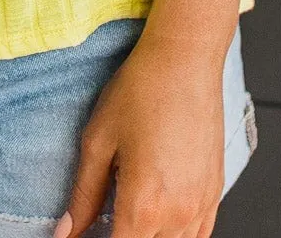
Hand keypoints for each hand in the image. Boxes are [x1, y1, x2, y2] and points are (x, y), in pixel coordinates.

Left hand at [53, 30, 226, 237]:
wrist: (184, 60)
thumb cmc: (140, 91)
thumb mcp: (98, 140)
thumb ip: (83, 195)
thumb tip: (65, 232)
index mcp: (143, 206)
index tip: (84, 232)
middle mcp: (177, 215)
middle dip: (120, 234)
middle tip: (105, 212)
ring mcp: (201, 206)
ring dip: (147, 234)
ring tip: (128, 208)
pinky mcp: (215, 193)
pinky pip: (197, 235)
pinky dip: (175, 233)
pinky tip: (157, 214)